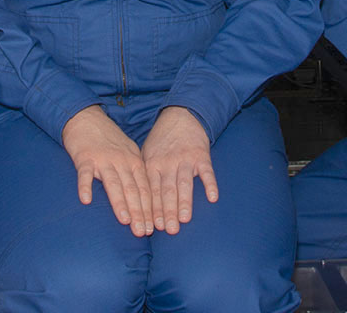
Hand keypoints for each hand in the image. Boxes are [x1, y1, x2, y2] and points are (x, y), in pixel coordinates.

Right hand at [62, 106, 152, 236]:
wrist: (86, 118)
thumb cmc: (108, 139)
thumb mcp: (128, 152)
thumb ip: (135, 173)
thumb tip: (146, 199)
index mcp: (134, 161)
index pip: (145, 189)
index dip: (149, 209)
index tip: (152, 229)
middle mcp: (121, 161)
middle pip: (132, 189)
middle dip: (139, 212)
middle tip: (142, 232)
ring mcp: (103, 159)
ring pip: (113, 184)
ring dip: (120, 203)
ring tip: (125, 221)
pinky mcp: (84, 157)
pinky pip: (84, 174)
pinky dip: (85, 186)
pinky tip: (85, 200)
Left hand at [140, 107, 217, 234]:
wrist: (181, 116)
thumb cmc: (161, 141)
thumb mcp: (145, 153)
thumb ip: (143, 176)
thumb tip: (134, 203)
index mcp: (151, 164)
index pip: (151, 191)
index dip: (152, 209)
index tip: (152, 228)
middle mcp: (167, 163)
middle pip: (167, 191)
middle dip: (167, 212)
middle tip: (169, 230)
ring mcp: (185, 159)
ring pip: (184, 184)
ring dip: (185, 202)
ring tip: (185, 219)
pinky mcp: (202, 156)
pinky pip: (207, 172)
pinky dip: (210, 184)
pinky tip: (212, 198)